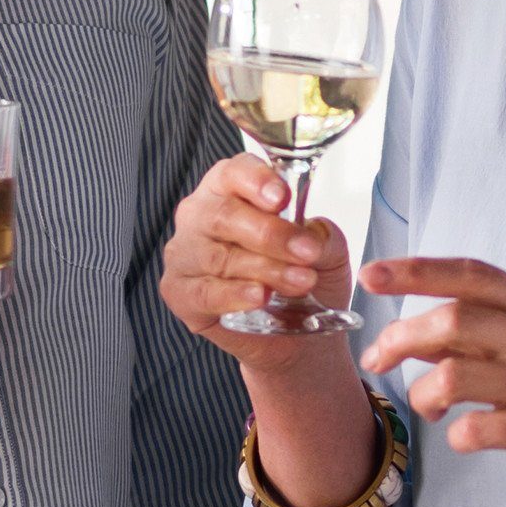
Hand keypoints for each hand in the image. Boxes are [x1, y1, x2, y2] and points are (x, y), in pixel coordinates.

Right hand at [159, 155, 353, 360]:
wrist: (297, 334)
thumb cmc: (302, 279)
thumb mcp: (326, 253)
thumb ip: (322, 237)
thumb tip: (313, 234)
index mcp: (232, 190)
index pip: (234, 172)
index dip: (256, 181)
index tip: (282, 198)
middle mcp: (201, 216)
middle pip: (224, 215)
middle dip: (270, 234)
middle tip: (307, 252)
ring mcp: (185, 254)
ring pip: (218, 257)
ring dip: (264, 269)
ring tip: (300, 282)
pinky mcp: (179, 292)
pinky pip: (204, 292)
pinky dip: (234, 295)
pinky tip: (259, 296)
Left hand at [357, 257, 505, 496]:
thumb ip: (500, 328)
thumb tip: (426, 331)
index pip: (470, 275)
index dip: (415, 270)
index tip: (372, 275)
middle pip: (451, 320)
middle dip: (399, 339)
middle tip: (378, 361)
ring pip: (452, 374)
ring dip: (423, 394)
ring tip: (429, 408)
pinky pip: (476, 429)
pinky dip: (457, 436)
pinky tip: (467, 437)